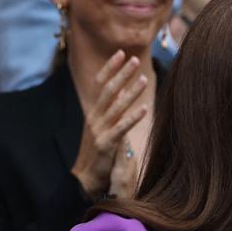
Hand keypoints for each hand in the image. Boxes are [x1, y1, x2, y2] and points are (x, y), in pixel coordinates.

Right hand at [71, 51, 150, 198]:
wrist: (86, 177)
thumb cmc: (98, 150)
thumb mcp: (103, 125)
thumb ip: (111, 108)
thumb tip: (121, 90)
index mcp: (93, 111)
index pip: (100, 84)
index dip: (110, 68)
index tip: (120, 53)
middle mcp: (95, 117)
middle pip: (108, 90)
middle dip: (121, 74)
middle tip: (135, 60)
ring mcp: (99, 130)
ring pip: (116, 106)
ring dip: (130, 92)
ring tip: (143, 78)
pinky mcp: (106, 144)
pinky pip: (121, 128)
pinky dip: (133, 117)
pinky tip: (145, 109)